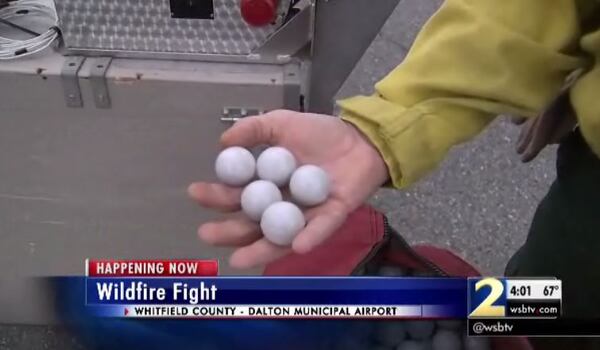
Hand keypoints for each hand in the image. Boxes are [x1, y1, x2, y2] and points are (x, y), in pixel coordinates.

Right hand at [188, 110, 389, 268]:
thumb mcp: (281, 124)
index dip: (217, 196)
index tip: (196, 192)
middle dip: (228, 231)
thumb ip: (253, 130)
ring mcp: (307, 214)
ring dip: (260, 249)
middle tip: (206, 234)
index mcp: (267, 184)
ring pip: (280, 236)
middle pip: (252, 222)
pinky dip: (309, 237)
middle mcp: (283, 204)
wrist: (360, 136)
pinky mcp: (333, 216)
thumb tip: (222, 143)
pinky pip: (320, 229)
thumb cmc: (320, 133)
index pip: (237, 194)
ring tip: (237, 260)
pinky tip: (296, 246)